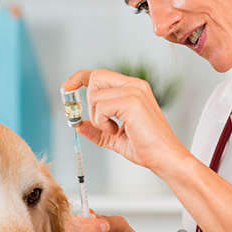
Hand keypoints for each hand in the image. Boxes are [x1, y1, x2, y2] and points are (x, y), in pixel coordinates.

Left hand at [62, 69, 189, 176]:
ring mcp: (134, 91)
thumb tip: (78, 125)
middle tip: (101, 122)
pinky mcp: (132, 102)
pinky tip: (117, 130)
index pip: (99, 74)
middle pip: (95, 78)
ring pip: (95, 95)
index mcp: (132, 88)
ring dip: (97, 118)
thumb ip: (97, 130)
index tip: (67, 87)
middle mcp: (134, 85)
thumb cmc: (146, 147)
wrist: (165, 158)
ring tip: (114, 130)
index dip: (79, 78)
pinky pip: (101, 107)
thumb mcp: (115, 138)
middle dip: (89, 103)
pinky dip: (103, 122)